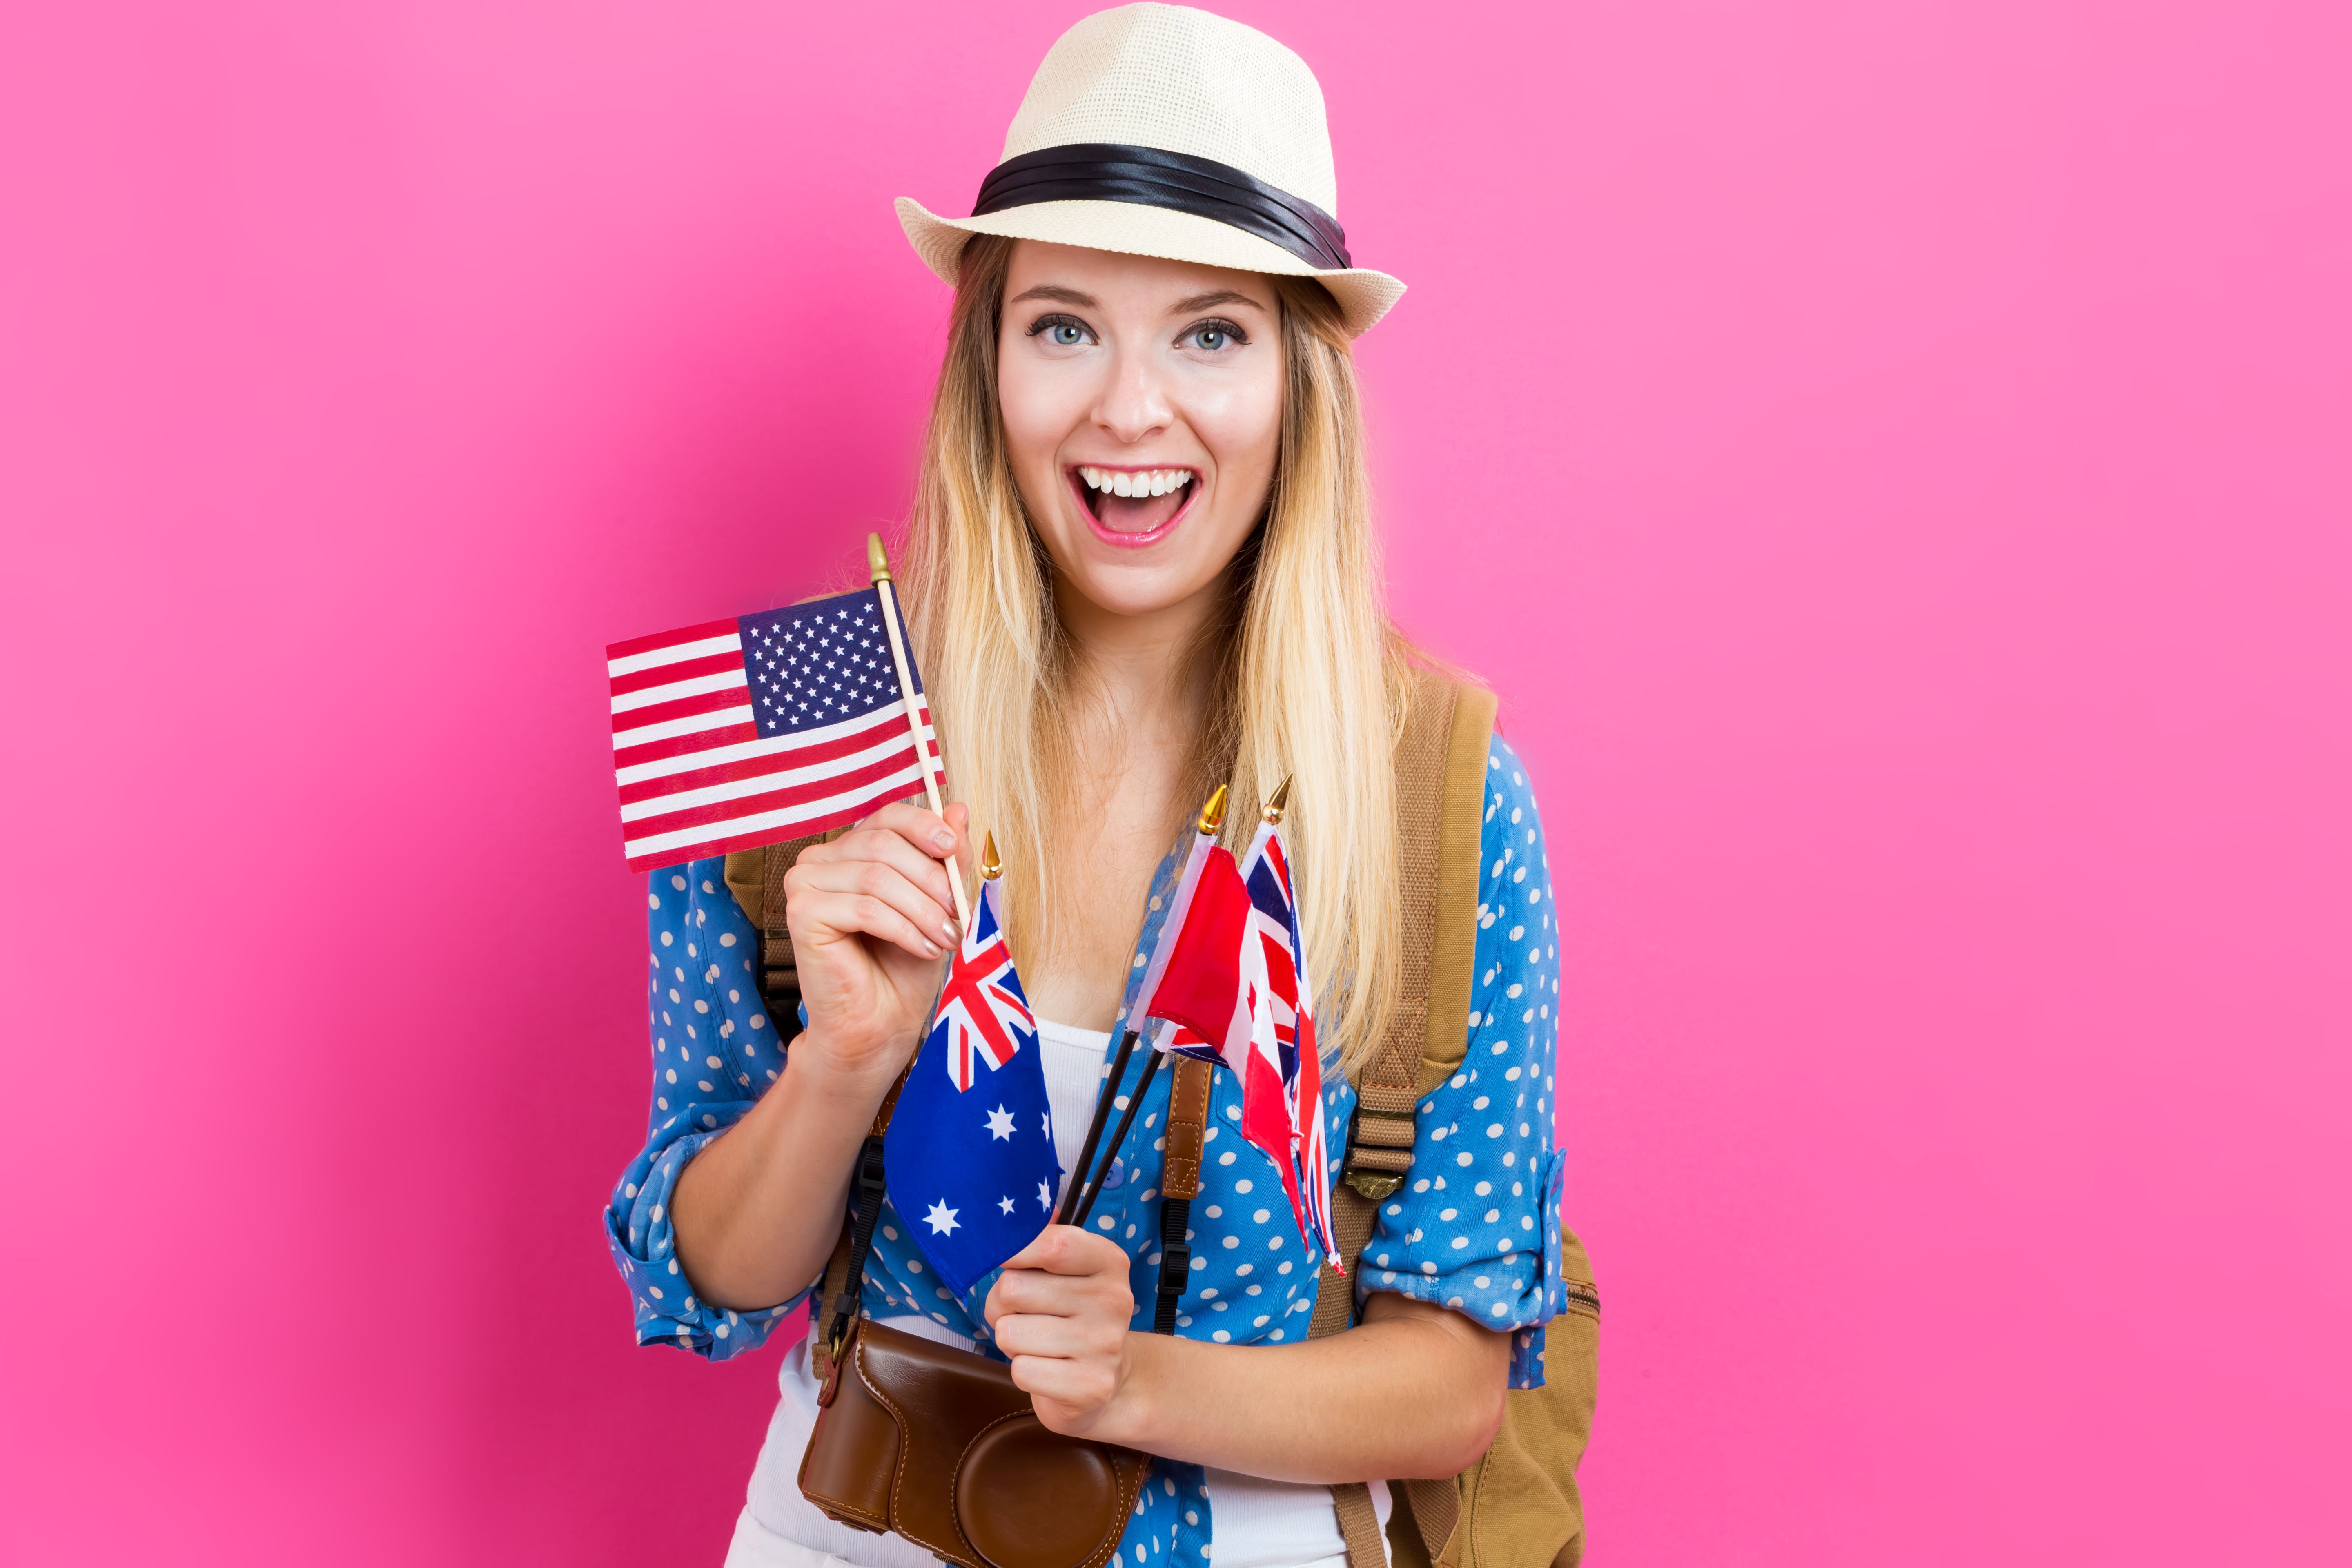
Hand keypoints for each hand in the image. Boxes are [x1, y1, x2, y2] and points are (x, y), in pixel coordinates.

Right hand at [784, 801, 971, 1080]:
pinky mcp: (801, 913)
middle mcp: (820, 859)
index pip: (888, 817)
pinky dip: (904, 929)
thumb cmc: (905, 965)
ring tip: (947, 938)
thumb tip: (958, 808)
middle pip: (883, 845)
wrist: (880, 1024)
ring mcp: (804, 883)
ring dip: (923, 910)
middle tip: (960, 915)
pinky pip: (864, 908)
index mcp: (851, 849)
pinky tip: (925, 949)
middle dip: (931, 880)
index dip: (924, 827)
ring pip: (877, 877)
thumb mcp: (938, 902)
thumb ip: (947, 857)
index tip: (954, 850)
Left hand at [984, 1226, 1140, 1438]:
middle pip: (1013, 1289)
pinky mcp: (1090, 1387)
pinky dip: (1023, 1371)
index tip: (1005, 1259)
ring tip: (1037, 1343)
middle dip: (1002, 1304)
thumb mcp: (1068, 1271)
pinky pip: (1020, 1371)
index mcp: (1110, 1262)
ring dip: (1011, 1341)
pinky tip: (1047, 1369)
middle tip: (1024, 1314)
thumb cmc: (1072, 1316)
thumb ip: (1045, 1239)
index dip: (1015, 1249)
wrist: (1106, 1382)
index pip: (1054, 1243)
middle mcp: (1114, 1300)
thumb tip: (1020, 1214)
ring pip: (1009, 1333)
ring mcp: (1105, 1345)